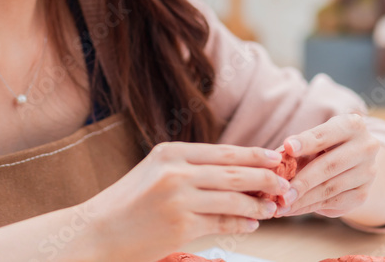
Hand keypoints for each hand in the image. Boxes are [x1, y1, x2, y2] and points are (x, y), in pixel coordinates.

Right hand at [83, 141, 289, 261]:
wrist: (98, 232)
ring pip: (234, 199)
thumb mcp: (156, 172)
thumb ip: (191, 168)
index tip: (278, 159)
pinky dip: (242, 223)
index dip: (256, 155)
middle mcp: (176, 171)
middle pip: (236, 172)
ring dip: (260, 204)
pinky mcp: (181, 226)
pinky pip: (223, 223)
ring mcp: (179, 199)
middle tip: (286, 186)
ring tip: (274, 208)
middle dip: (267, 179)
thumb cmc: (129, 203)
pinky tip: (253, 224)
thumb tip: (238, 171)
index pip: (226, 152)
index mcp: (171, 152)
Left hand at [274, 112, 379, 218]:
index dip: (306, 141)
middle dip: (302, 181)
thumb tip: (272, 162)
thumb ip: (294, 149)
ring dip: (303, 199)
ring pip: (331, 188)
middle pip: (329, 165)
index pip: (325, 134)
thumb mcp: (312, 139)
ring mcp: (367, 172)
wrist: (353, 161)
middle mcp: (366, 147)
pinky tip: (293, 209)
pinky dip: (310, 207)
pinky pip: (334, 202)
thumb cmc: (323, 145)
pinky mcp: (363, 194)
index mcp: (352, 125)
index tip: (287, 148)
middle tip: (281, 193)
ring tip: (282, 205)